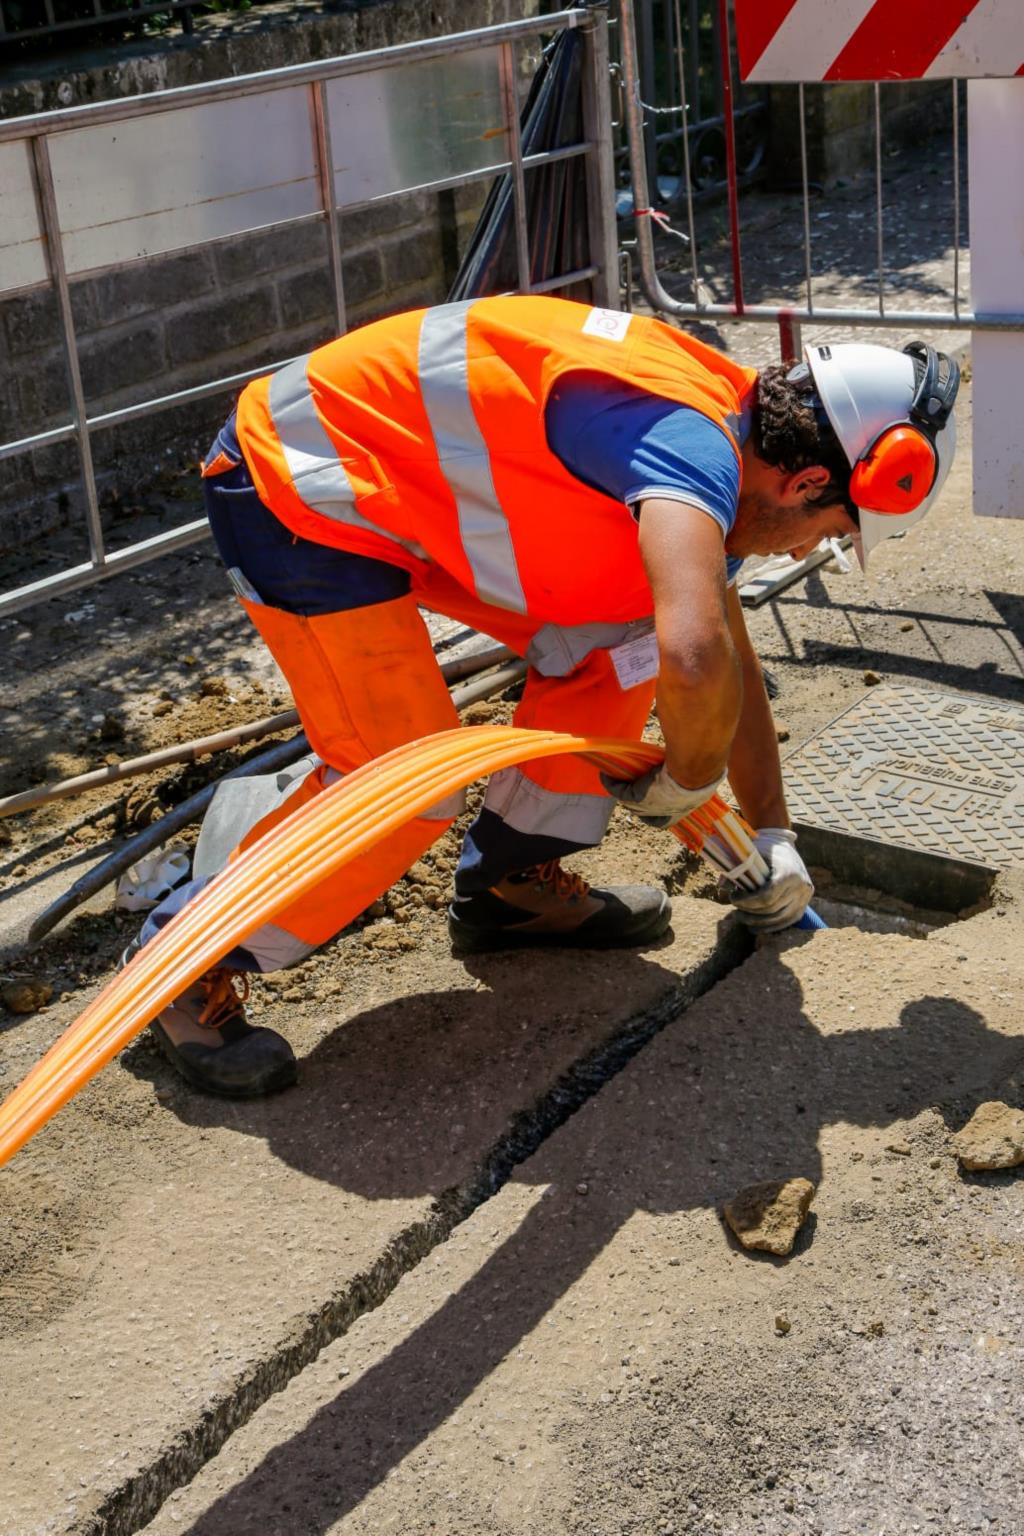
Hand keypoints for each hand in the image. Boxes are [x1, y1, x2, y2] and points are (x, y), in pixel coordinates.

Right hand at [600, 764, 721, 827]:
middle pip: (642, 811)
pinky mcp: (638, 795)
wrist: (695, 774)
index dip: (655, 814)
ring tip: (616, 779)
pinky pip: (619, 791)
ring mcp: (648, 806)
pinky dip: (610, 783)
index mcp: (679, 813)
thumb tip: (709, 766)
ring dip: (621, 791)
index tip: (653, 802)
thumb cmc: (703, 775)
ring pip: (629, 802)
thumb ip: (699, 779)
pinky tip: (605, 774)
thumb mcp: (700, 781)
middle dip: (635, 802)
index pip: (662, 821)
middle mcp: (661, 814)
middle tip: (631, 786)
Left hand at [728, 828, 812, 930]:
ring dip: (757, 922)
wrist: (785, 848)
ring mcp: (805, 898)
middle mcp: (802, 887)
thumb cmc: (765, 850)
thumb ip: (738, 868)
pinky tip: (753, 927)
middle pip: (772, 909)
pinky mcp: (803, 906)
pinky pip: (786, 922)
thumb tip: (722, 884)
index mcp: (790, 872)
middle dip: (749, 912)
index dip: (747, 902)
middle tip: (734, 909)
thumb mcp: (753, 853)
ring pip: (778, 919)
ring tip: (740, 918)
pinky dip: (769, 927)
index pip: (767, 896)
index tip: (733, 898)